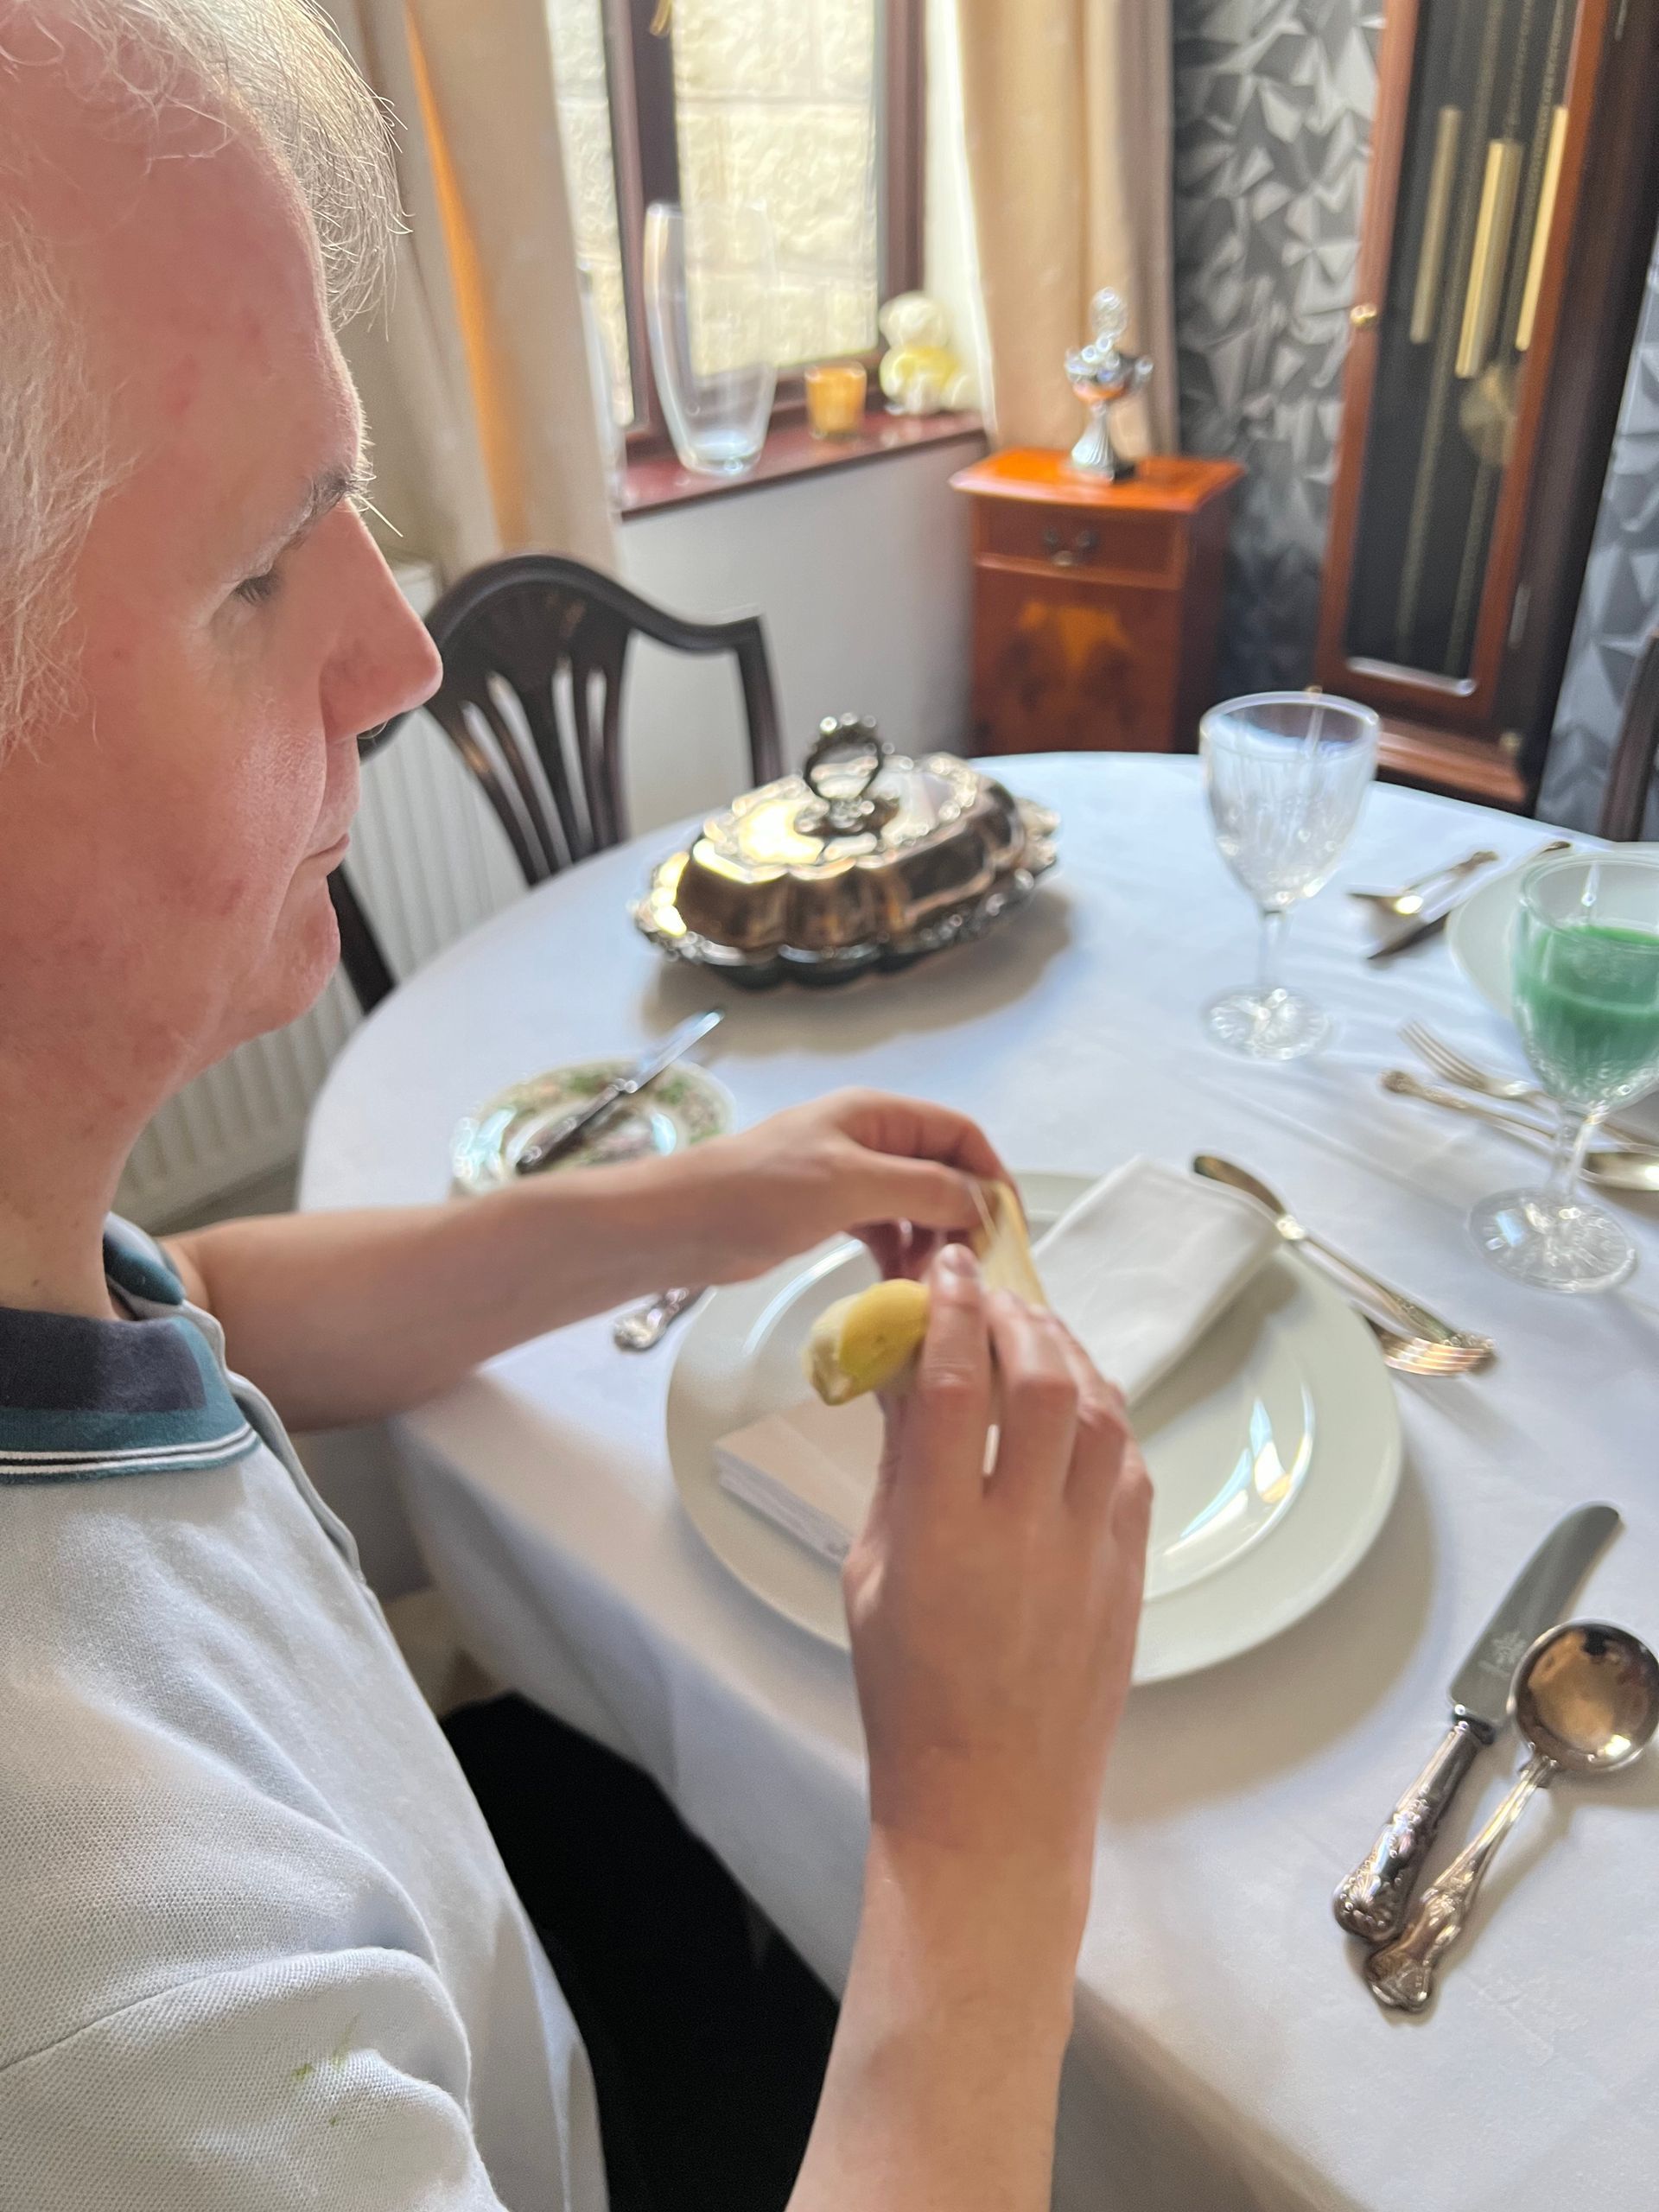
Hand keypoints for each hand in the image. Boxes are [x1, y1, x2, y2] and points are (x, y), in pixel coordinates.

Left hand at [681, 1089, 1011, 1284]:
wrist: (678, 1224)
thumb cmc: (760, 1193)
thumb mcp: (850, 1185)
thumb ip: (923, 1187)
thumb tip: (982, 1202)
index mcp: (877, 1115)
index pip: (960, 1135)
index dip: (990, 1177)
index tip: (1006, 1231)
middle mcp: (868, 1139)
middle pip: (941, 1171)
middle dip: (961, 1217)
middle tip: (968, 1272)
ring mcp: (847, 1177)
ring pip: (914, 1206)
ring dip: (930, 1243)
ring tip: (928, 1287)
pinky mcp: (827, 1213)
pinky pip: (884, 1229)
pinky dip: (898, 1254)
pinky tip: (898, 1286)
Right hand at [843, 1245, 1150, 1937]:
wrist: (992, 1799)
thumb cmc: (911, 1696)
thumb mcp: (871, 1576)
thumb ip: (896, 1473)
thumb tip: (903, 1380)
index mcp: (938, 1537)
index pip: (948, 1390)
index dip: (947, 1314)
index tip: (944, 1271)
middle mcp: (1021, 1536)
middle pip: (1040, 1386)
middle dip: (1017, 1319)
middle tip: (993, 1293)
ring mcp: (1087, 1555)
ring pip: (1100, 1416)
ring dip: (1070, 1357)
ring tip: (1037, 1331)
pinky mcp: (1128, 1575)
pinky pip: (1130, 1469)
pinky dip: (1106, 1418)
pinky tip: (1078, 1402)